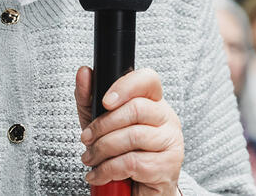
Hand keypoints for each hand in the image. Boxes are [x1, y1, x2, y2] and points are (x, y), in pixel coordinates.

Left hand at [75, 66, 183, 194]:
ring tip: (91, 159)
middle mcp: (167, 118)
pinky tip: (99, 174)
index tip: (105, 101)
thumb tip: (83, 72)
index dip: (125, 86)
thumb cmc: (121, 153)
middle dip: (103, 125)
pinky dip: (109, 169)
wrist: (136, 192)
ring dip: (103, 149)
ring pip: (133, 136)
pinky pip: (133, 162)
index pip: (148, 79)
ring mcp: (172, 142)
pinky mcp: (168, 166)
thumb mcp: (99, 123)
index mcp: (153, 102)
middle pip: (136, 108)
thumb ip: (89, 98)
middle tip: (87, 139)